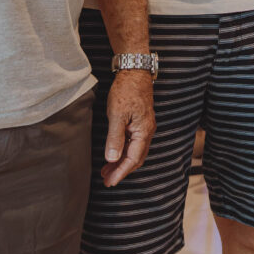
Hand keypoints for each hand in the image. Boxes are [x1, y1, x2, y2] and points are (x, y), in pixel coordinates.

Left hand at [101, 71, 154, 186]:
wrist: (134, 72)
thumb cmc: (126, 91)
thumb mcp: (117, 115)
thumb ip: (115, 138)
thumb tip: (112, 159)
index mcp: (144, 131)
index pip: (133, 159)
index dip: (121, 172)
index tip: (110, 182)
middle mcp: (147, 131)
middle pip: (136, 158)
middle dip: (122, 171)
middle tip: (107, 180)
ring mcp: (144, 127)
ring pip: (134, 151)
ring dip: (121, 162)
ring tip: (107, 170)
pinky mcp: (139, 122)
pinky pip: (133, 143)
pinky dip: (123, 151)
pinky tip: (114, 153)